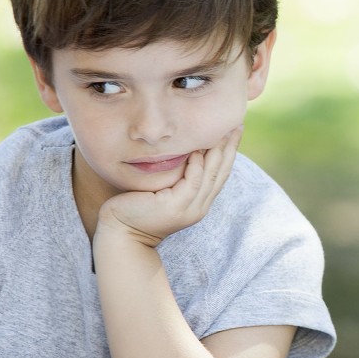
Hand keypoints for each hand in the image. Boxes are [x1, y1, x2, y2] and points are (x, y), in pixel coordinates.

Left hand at [96, 126, 241, 246]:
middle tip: (237, 125)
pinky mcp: (175, 207)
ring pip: (210, 176)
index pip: (220, 174)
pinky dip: (197, 165)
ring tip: (222, 132)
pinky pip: (192, 182)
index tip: (234, 130)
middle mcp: (199, 207)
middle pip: (221, 173)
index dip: (229, 152)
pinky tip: (198, 150)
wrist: (121, 233)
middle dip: (230, 148)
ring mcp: (188, 209)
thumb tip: (186, 151)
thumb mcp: (164, 191)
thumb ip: (178, 177)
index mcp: (199, 203)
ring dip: (218, 152)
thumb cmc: (137, 208)